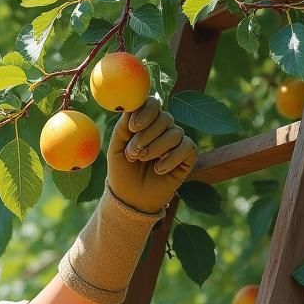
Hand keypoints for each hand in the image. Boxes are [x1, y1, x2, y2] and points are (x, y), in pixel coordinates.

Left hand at [106, 96, 198, 214]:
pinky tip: (159, 170)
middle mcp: (163, 129)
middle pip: (164, 117)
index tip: (132, 128)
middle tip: (134, 154)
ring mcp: (176, 142)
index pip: (152, 104)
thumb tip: (130, 106)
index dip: (145, 112)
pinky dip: (172, 158)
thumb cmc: (122, 172)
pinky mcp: (187, 156)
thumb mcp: (116, 148)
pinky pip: (187, 147)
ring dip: (156, 148)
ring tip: (143, 161)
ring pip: (175, 133)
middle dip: (146, 136)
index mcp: (146, 123)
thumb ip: (122, 127)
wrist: (130, 199)